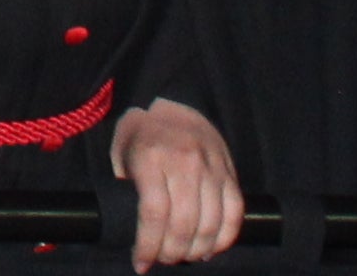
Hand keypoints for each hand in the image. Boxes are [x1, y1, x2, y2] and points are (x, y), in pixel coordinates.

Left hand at [108, 96, 241, 266]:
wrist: (171, 98)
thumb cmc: (141, 133)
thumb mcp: (122, 156)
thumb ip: (127, 192)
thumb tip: (129, 233)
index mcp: (152, 158)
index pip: (154, 214)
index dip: (148, 246)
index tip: (140, 264)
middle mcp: (184, 162)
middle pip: (184, 224)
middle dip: (171, 252)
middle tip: (162, 259)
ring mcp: (211, 166)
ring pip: (211, 223)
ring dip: (197, 250)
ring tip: (184, 256)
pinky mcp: (229, 170)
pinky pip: (234, 212)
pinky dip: (225, 238)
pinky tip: (210, 248)